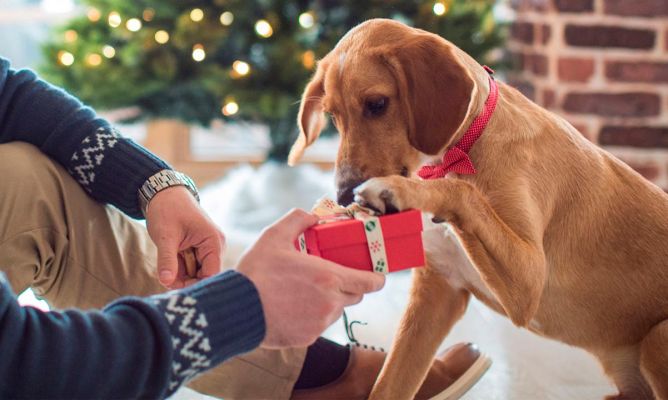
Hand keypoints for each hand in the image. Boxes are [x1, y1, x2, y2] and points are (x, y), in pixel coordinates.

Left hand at [146, 186, 224, 288]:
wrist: (163, 193)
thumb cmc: (167, 209)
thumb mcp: (165, 236)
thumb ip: (167, 260)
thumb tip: (165, 283)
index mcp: (213, 242)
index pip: (211, 274)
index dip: (195, 285)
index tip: (175, 290)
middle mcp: (215, 246)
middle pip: (204, 276)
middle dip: (185, 281)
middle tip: (165, 280)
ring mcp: (207, 248)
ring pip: (196, 273)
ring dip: (180, 275)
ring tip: (165, 268)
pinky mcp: (199, 248)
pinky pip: (191, 266)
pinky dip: (179, 268)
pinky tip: (168, 264)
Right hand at [236, 209, 385, 347]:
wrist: (236, 309)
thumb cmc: (256, 272)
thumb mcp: (274, 236)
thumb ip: (298, 220)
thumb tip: (312, 215)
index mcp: (329, 277)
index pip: (371, 282)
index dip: (377, 278)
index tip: (376, 274)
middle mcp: (330, 303)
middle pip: (355, 296)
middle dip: (348, 286)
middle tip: (330, 276)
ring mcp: (320, 323)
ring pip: (336, 311)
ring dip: (329, 301)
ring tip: (304, 291)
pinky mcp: (308, 339)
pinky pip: (319, 325)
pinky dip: (312, 316)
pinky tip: (292, 307)